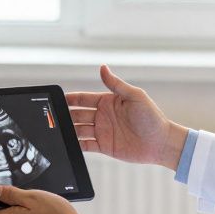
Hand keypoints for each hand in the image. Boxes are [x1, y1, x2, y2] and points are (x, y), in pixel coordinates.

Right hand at [67, 65, 187, 168]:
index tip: (58, 98)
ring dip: (69, 130)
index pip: (83, 99)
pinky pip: (86, 145)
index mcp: (108, 102)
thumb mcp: (135, 96)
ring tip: (57, 131)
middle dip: (65, 115)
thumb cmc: (152, 118)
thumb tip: (103, 67)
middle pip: (78, 114)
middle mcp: (103, 116)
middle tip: (53, 116)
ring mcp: (103, 131)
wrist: (161, 142)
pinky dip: (76, 144)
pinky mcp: (104, 146)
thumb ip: (117, 84)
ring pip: (79, 129)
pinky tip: (68, 143)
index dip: (70, 99)